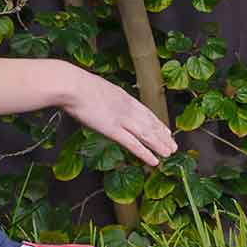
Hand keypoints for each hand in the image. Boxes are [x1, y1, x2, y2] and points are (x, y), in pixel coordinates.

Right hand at [58, 65, 177, 165]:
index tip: (166, 130)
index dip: (157, 123)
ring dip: (159, 146)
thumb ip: (105, 98)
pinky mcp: (113, 130)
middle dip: (163, 136)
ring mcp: (122, 119)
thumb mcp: (97, 88)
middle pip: (150, 124)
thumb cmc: (77, 85)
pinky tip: (153, 161)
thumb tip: (104, 101)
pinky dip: (145, 153)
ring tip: (169, 154)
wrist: (72, 85)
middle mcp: (127, 108)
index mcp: (123, 97)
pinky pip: (133, 144)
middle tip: (173, 146)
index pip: (146, 112)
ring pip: (147, 135)